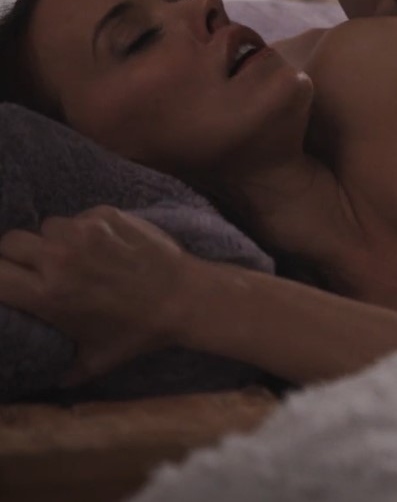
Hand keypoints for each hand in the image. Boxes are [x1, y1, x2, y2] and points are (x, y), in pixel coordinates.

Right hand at [0, 206, 186, 384]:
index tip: (5, 281)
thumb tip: (52, 379)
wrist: (182, 297)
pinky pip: (79, 216)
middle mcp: (59, 257)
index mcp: (48, 294)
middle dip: (16, 253)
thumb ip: (64, 369)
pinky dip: (83, 228)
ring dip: (52, 239)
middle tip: (31, 265)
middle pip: (10, 241)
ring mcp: (83, 231)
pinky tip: (102, 245)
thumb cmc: (137, 332)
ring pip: (47, 225)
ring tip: (71, 254)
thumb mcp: (95, 361)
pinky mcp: (106, 214)